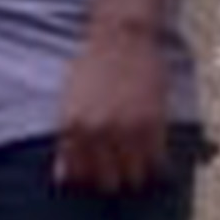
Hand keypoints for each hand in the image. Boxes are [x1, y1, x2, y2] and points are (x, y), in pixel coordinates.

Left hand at [49, 23, 174, 195]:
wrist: (120, 37)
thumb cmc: (91, 67)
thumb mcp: (69, 102)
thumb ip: (68, 140)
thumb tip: (62, 179)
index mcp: (71, 127)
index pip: (76, 176)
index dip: (85, 180)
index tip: (93, 175)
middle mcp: (97, 133)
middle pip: (106, 183)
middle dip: (110, 180)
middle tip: (116, 171)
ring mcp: (126, 130)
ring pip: (134, 178)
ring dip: (135, 174)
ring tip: (136, 164)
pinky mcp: (153, 124)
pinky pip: (157, 161)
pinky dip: (157, 165)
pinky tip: (153, 156)